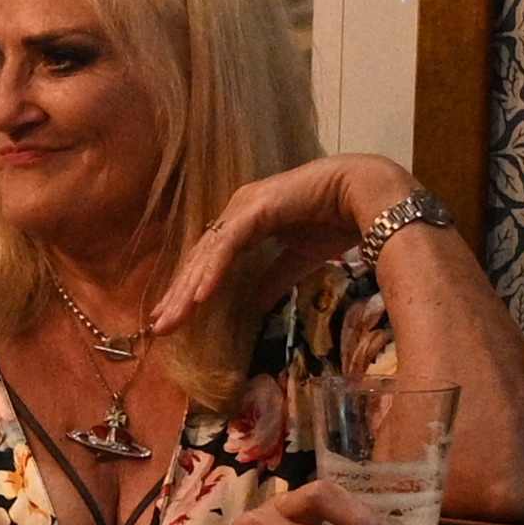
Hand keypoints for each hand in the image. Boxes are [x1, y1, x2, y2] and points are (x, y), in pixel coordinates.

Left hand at [150, 155, 409, 341]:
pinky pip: (229, 245)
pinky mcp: (257, 208)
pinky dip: (213, 271)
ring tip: (170, 319)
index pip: (208, 261)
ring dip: (188, 289)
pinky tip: (200, 296)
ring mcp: (244, 207)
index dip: (190, 290)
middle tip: (158, 327)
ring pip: (208, 254)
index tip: (174, 318)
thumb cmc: (336, 222)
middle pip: (200, 259)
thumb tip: (252, 308)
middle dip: (179, 295)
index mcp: (244, 222)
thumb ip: (271, 280)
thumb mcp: (296, 261)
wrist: (365, 197)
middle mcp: (237, 212)